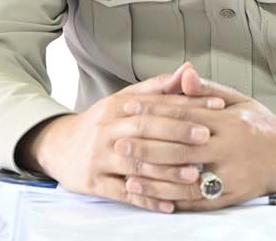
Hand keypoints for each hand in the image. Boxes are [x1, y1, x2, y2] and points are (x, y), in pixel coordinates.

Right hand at [19, 63, 225, 212]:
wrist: (58, 146)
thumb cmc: (102, 122)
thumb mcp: (125, 99)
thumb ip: (159, 88)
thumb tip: (189, 69)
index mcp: (119, 106)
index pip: (157, 103)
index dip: (187, 103)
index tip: (217, 105)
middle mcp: (108, 130)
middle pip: (144, 130)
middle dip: (177, 133)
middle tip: (206, 136)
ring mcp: (99, 157)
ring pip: (136, 164)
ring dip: (167, 171)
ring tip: (195, 174)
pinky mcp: (93, 182)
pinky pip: (123, 193)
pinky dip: (146, 200)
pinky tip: (169, 205)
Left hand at [119, 67, 275, 209]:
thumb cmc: (258, 124)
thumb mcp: (238, 99)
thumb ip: (207, 90)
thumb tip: (185, 75)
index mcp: (229, 121)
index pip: (184, 114)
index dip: (154, 110)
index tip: (130, 108)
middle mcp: (229, 149)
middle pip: (180, 148)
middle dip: (146, 146)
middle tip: (119, 142)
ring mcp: (230, 175)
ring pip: (185, 178)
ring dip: (154, 177)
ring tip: (127, 172)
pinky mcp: (230, 196)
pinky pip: (196, 200)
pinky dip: (171, 199)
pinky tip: (151, 195)